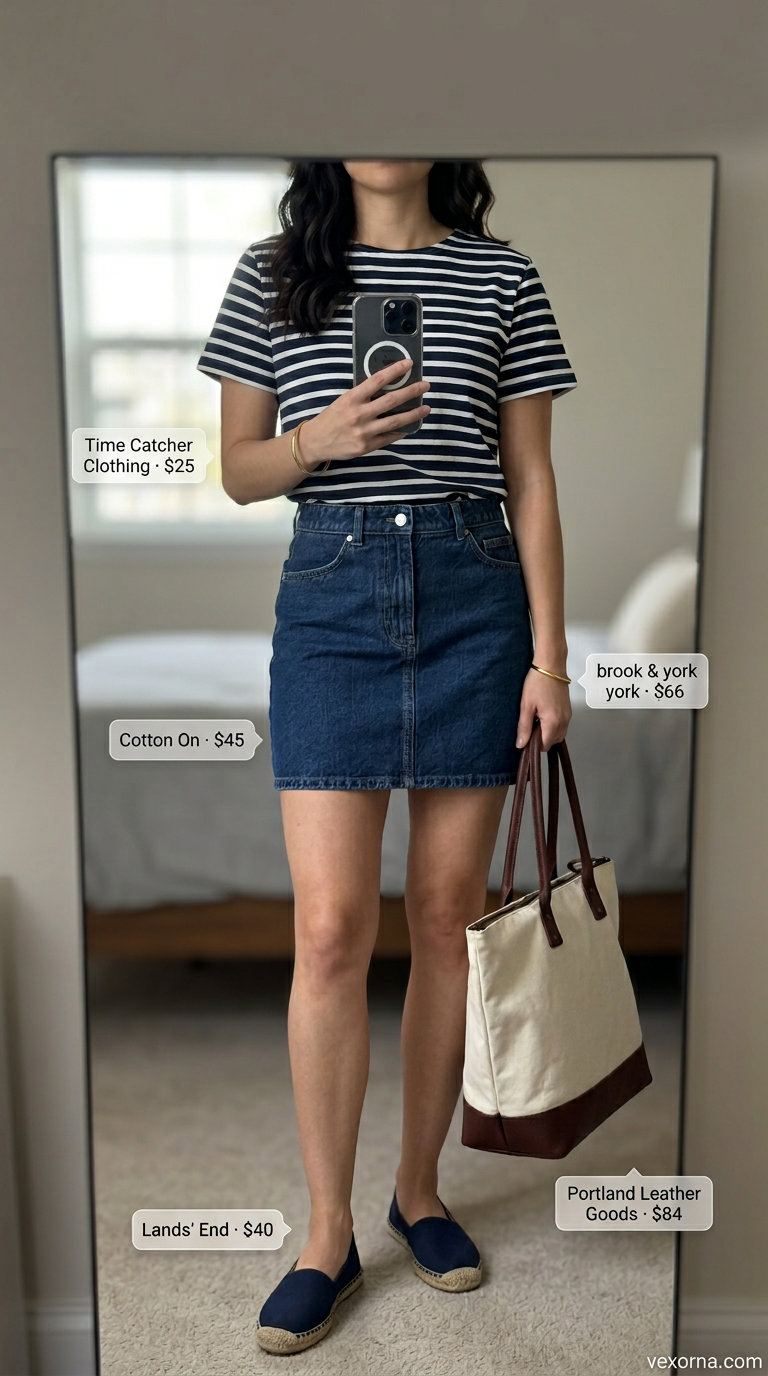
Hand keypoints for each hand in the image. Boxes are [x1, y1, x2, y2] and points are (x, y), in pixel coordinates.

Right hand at [300, 358, 429, 464]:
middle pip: (392, 400)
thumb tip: (388, 387)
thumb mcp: (343, 401)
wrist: (316, 441)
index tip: (409, 364)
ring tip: (425, 408)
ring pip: (395, 421)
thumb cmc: (331, 418)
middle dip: (412, 391)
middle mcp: (359, 414)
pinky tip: (410, 426)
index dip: (395, 370)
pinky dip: (401, 431)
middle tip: (425, 386)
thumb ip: (363, 395)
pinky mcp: (367, 446)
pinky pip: (389, 437)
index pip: (377, 380)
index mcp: (352, 398)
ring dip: (413, 414)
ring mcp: (364, 432)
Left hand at [516, 669, 571, 751]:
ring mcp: (568, 715)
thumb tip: (521, 744)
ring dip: (547, 732)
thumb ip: (524, 727)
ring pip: (558, 734)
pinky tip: (543, 714)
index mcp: (553, 721)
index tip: (526, 736)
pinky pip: (562, 725)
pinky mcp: (568, 710)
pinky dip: (553, 725)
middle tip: (530, 725)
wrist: (551, 665)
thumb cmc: (538, 681)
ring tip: (536, 719)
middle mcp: (564, 721)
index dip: (533, 744)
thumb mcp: (526, 705)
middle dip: (541, 738)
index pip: (544, 746)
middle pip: (552, 742)